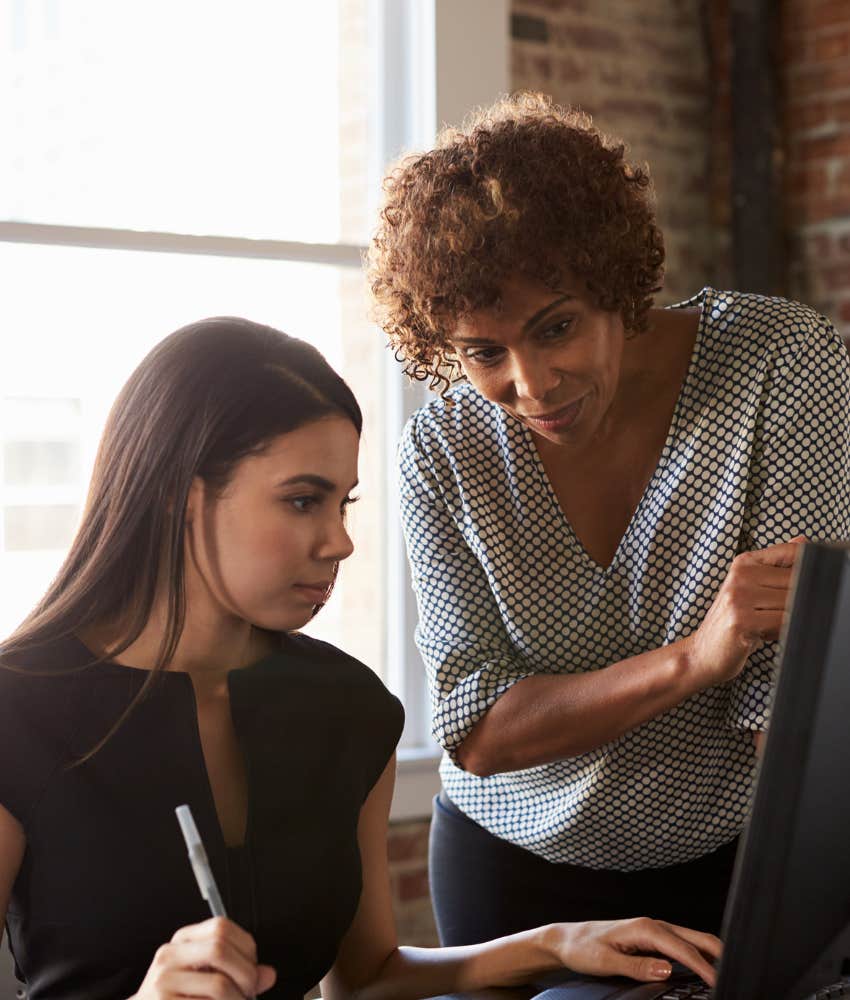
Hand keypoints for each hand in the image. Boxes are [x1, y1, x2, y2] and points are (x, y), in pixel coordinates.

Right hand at [132, 917, 276, 998]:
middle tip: (250, 992)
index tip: (253, 968)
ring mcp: (163, 982)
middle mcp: (169, 956)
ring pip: (218, 984)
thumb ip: (237, 972)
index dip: (246, 947)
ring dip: (238, 999)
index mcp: (182, 941)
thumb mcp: (204, 978)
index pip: (221, 926)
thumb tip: (269, 975)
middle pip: (220, 948)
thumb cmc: (177, 998)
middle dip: (245, 974)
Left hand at [546, 916, 721, 985]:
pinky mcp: (653, 939)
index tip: (720, 983)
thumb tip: (666, 970)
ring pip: (694, 940)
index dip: (705, 967)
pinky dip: (700, 956)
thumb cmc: (583, 948)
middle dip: (720, 955)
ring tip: (729, 974)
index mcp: (645, 928)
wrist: (567, 939)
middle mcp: (654, 925)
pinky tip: (706, 969)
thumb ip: (637, 966)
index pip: (684, 949)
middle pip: (698, 938)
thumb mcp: (605, 961)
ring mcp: (655, 931)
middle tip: (738, 975)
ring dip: (712, 955)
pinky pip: (684, 946)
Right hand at [682, 536, 806, 688]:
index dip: (807, 571)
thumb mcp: (751, 589)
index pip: (792, 554)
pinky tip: (765, 634)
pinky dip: (783, 631)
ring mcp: (739, 597)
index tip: (803, 588)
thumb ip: (776, 566)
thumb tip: (803, 541)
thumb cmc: (732, 622)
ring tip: (769, 625)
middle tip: (778, 614)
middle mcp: (740, 576)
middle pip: (797, 581)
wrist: (703, 652)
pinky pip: (783, 622)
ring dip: (790, 618)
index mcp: (744, 562)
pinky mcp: (741, 620)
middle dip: (799, 601)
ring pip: (792, 602)